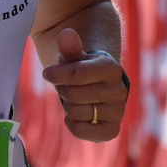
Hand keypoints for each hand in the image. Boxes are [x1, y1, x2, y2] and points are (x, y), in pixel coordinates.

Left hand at [42, 28, 126, 142]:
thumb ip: (70, 46)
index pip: (76, 74)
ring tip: (72, 98)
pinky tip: (75, 116)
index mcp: (111, 68)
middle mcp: (119, 90)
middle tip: (64, 86)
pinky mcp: (111, 129)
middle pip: (73, 95)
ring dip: (67, 105)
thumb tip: (66, 34)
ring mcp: (117, 111)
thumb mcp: (74, 56)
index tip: (47, 73)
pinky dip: (73, 125)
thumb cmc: (81, 68)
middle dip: (62, 89)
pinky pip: (83, 132)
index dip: (56, 74)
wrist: (96, 85)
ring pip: (76, 113)